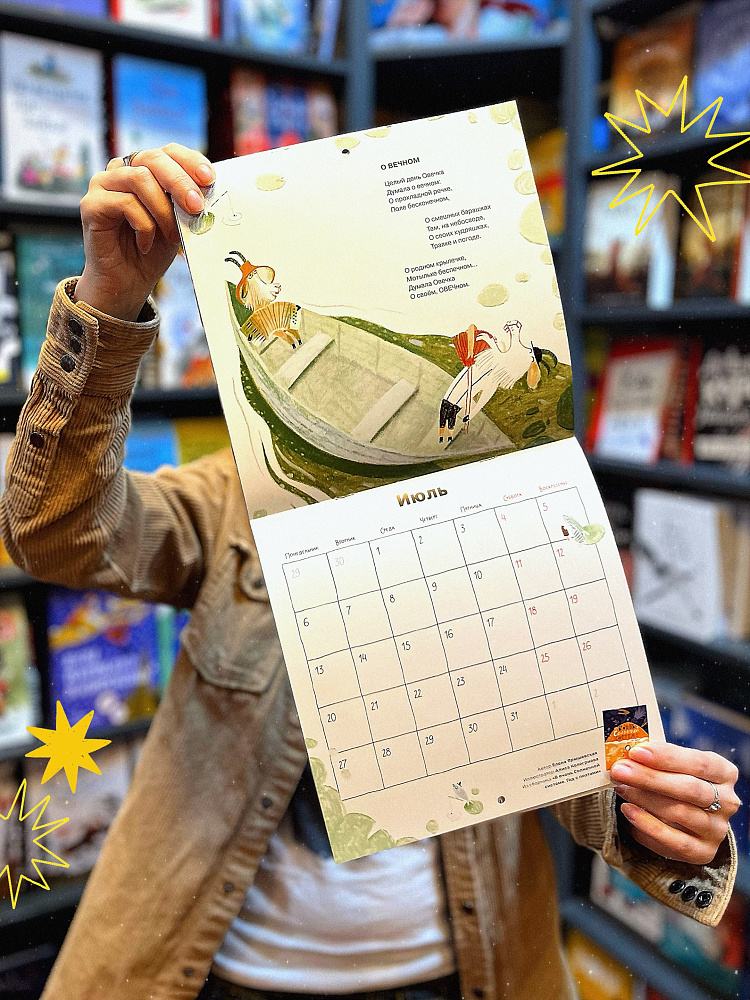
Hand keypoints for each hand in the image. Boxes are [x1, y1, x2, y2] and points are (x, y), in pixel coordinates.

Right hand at [75, 144, 214, 320]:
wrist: (128, 282)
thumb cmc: (154, 250)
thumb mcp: (178, 222)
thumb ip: (186, 202)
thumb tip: (207, 190)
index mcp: (144, 169)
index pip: (168, 151)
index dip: (190, 161)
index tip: (209, 180)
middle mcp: (121, 170)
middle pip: (153, 159)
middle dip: (180, 182)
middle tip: (196, 207)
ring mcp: (103, 184)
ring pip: (140, 179)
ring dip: (163, 210)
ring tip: (170, 236)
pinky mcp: (92, 204)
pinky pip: (125, 203)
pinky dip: (144, 226)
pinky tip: (145, 244)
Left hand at [610, 743, 739, 865]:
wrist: (687, 819)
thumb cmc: (678, 782)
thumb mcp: (676, 767)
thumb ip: (659, 761)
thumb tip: (628, 756)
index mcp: (724, 773)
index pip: (699, 763)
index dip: (667, 757)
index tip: (637, 752)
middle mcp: (727, 802)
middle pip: (689, 788)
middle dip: (650, 778)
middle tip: (620, 770)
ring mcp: (717, 829)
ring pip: (680, 813)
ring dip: (645, 799)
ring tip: (621, 788)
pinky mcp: (703, 852)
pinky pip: (675, 842)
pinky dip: (648, 826)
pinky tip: (628, 811)